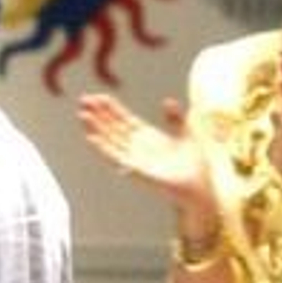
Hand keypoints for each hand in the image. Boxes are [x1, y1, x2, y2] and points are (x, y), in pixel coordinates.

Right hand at [78, 93, 213, 209]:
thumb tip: (167, 101)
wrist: (198, 187)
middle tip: (84, 100)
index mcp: (148, 137)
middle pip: (114, 127)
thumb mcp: (185, 134)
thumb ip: (175, 118)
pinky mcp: (136, 170)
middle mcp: (138, 147)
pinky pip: (116, 157)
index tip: (99, 96)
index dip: (112, 108)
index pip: (125, 119)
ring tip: (83, 115)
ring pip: (110, 140)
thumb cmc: (193, 164)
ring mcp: (136, 158)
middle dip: (99, 114)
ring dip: (96, 128)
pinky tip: (91, 138)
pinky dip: (103, 147)